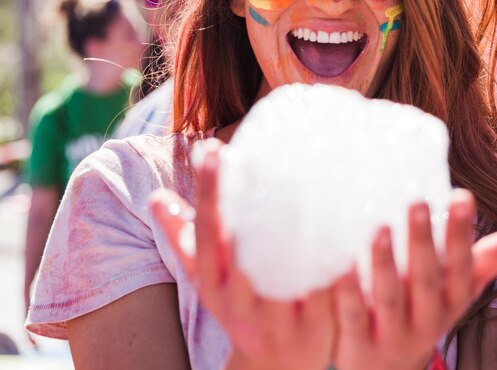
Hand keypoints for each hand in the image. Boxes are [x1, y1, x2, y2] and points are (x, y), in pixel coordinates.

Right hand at [150, 141, 333, 369]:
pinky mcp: (315, 324)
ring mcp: (278, 316)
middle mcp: (240, 302)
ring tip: (298, 174)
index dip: (206, 192)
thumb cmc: (241, 307)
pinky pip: (322, 286)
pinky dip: (330, 256)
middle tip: (243, 149)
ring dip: (289, 224)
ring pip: (281, 266)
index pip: (206, 234)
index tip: (209, 148)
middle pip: (236, 246)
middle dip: (236, 198)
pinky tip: (341, 217)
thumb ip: (184, 238)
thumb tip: (155, 198)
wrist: (276, 369)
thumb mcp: (209, 280)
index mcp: (214, 286)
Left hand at [332, 189, 496, 369]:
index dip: (462, 234)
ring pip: (389, 298)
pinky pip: (352, 315)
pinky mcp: (357, 343)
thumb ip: (481, 264)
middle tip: (417, 202)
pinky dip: (347, 292)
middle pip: (426, 280)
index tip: (462, 195)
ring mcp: (391, 335)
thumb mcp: (454, 294)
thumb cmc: (420, 314)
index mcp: (449, 303)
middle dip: (423, 242)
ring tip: (381, 227)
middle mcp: (426, 321)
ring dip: (385, 264)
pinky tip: (342, 266)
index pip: (461, 267)